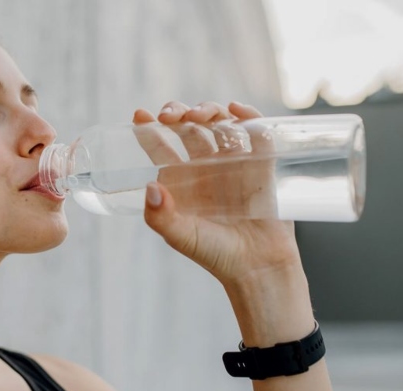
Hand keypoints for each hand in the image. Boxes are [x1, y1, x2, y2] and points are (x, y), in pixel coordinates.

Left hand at [134, 101, 312, 342]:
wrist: (258, 268)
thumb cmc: (215, 254)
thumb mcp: (180, 236)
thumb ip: (160, 216)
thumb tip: (150, 187)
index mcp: (180, 181)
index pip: (161, 147)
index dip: (148, 129)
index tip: (139, 114)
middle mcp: (205, 168)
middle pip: (190, 129)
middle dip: (179, 114)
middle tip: (172, 115)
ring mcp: (234, 164)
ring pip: (219, 125)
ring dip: (209, 111)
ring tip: (201, 116)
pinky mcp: (262, 165)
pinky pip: (257, 134)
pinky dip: (249, 117)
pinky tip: (237, 110)